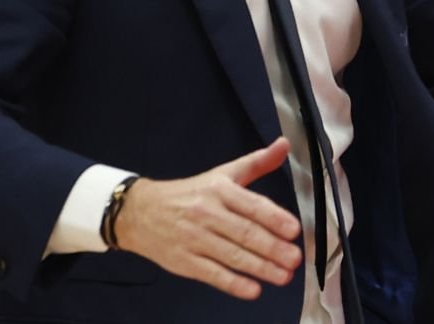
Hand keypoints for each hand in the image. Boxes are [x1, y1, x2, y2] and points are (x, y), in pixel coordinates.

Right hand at [117, 137, 302, 299]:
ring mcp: (194, 238)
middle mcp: (207, 212)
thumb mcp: (222, 174)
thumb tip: (284, 145)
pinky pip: (212, 274)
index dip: (274, 218)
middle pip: (244, 232)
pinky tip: (253, 289)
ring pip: (232, 255)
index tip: (294, 230)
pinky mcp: (184, 261)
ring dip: (260, 268)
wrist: (140, 212)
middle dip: (272, 248)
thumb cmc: (189, 194)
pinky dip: (233, 283)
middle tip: (294, 258)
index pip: (251, 204)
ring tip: (283, 276)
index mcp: (219, 189)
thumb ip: (257, 162)